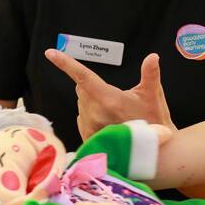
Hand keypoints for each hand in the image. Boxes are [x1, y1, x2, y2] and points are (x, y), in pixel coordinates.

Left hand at [45, 50, 172, 139]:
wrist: (153, 151)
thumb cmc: (153, 121)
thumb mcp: (152, 96)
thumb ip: (150, 74)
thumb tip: (153, 56)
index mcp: (108, 99)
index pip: (83, 76)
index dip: (66, 63)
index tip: (51, 53)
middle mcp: (95, 113)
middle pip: (82, 88)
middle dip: (92, 87)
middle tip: (114, 97)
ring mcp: (90, 126)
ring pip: (82, 103)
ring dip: (92, 102)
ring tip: (114, 113)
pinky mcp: (88, 137)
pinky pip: (82, 117)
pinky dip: (91, 115)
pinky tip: (108, 122)